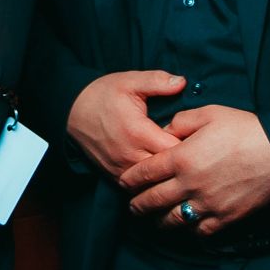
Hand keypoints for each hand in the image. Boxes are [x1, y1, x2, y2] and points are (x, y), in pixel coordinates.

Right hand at [66, 70, 187, 180]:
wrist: (72, 111)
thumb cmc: (102, 95)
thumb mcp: (130, 81)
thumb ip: (158, 81)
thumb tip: (183, 82)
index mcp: (138, 132)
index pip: (176, 150)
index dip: (191, 145)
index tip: (197, 138)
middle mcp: (130, 155)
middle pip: (168, 171)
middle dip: (183, 163)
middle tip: (194, 152)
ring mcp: (122, 169)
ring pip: (155, 183)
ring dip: (168, 175)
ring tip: (180, 164)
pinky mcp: (115, 176)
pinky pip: (140, 187)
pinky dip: (152, 182)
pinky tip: (161, 173)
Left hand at [122, 106, 269, 233]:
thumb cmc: (245, 129)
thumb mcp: (209, 114)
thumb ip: (181, 122)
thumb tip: (167, 131)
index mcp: (181, 158)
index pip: (144, 173)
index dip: (130, 179)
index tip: (123, 182)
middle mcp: (189, 184)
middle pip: (152, 201)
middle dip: (137, 205)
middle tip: (132, 207)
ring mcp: (207, 204)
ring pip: (172, 221)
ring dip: (158, 221)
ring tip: (153, 220)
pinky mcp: (225, 218)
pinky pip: (200, 231)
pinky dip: (190, 230)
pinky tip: (186, 226)